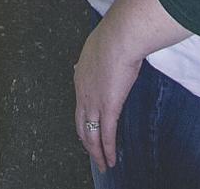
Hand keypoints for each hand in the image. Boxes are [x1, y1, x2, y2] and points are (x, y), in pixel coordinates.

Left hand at [74, 20, 140, 172]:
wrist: (119, 37)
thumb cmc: (115, 35)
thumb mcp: (102, 44)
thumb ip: (101, 53)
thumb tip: (106, 49)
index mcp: (81, 75)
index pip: (80, 104)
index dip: (84, 118)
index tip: (88, 128)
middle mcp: (82, 91)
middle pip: (81, 124)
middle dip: (87, 141)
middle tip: (92, 152)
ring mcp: (93, 101)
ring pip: (91, 135)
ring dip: (97, 153)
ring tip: (102, 164)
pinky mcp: (108, 108)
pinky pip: (106, 136)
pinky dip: (108, 151)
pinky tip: (111, 160)